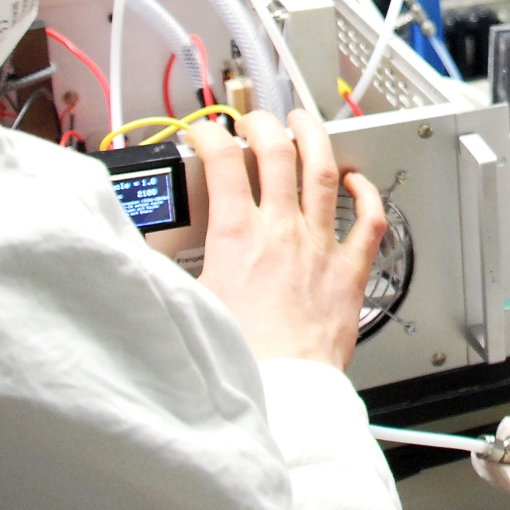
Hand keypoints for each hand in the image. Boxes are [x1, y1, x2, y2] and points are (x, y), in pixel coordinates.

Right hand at [188, 108, 385, 370]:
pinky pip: (367, 222)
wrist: (282, 390)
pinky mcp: (349, 270)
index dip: (210, 135)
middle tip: (255, 120)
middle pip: (277, 154)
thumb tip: (141, 258)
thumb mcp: (189, 304)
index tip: (205, 132)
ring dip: (314, 140)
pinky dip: (366, 195)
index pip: (221, 162)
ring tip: (305, 122)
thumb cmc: (240, 358)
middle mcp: (281, 231)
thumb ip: (168, 272)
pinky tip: (358, 181)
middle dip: (264, 126)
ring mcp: (319, 245)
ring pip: (322, 174)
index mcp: (238, 237)